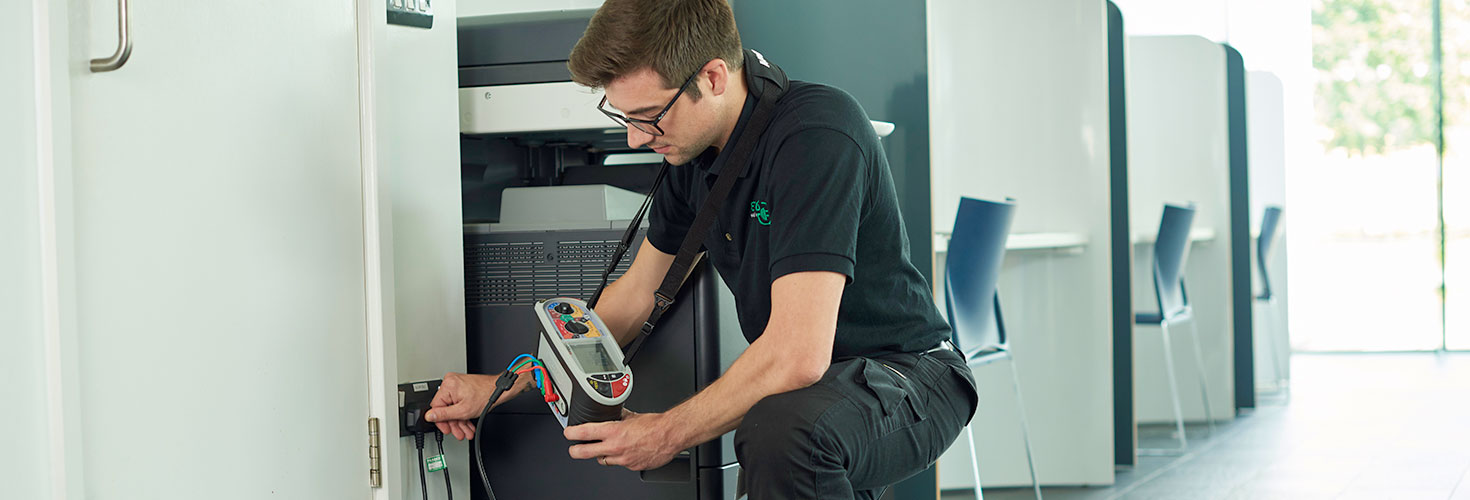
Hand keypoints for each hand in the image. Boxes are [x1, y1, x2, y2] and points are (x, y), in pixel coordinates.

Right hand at [425, 372, 521, 439]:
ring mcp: (456, 384)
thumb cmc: (485, 396)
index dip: (441, 421)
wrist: (498, 390)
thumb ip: (444, 415)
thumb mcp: (462, 411)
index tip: (446, 429)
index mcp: (448, 386)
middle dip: (454, 423)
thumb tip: (429, 416)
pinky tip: (467, 424)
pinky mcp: (462, 387)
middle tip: (458, 433)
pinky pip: (458, 403)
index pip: (436, 407)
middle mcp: (450, 382)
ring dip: (459, 421)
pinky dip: (462, 413)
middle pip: (446, 408)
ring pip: (453, 407)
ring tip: (465, 432)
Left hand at [564, 409, 682, 470]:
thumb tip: (613, 412)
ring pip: (602, 460)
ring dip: (601, 455)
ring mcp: (622, 459)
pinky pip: (619, 464)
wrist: (670, 435)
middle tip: (573, 448)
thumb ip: (619, 416)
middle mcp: (615, 447)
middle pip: (584, 453)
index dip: (571, 433)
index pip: (584, 433)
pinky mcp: (631, 467)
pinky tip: (626, 452)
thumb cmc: (655, 424)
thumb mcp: (632, 415)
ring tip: (605, 448)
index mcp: (613, 431)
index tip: (568, 432)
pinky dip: (620, 459)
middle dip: (575, 451)